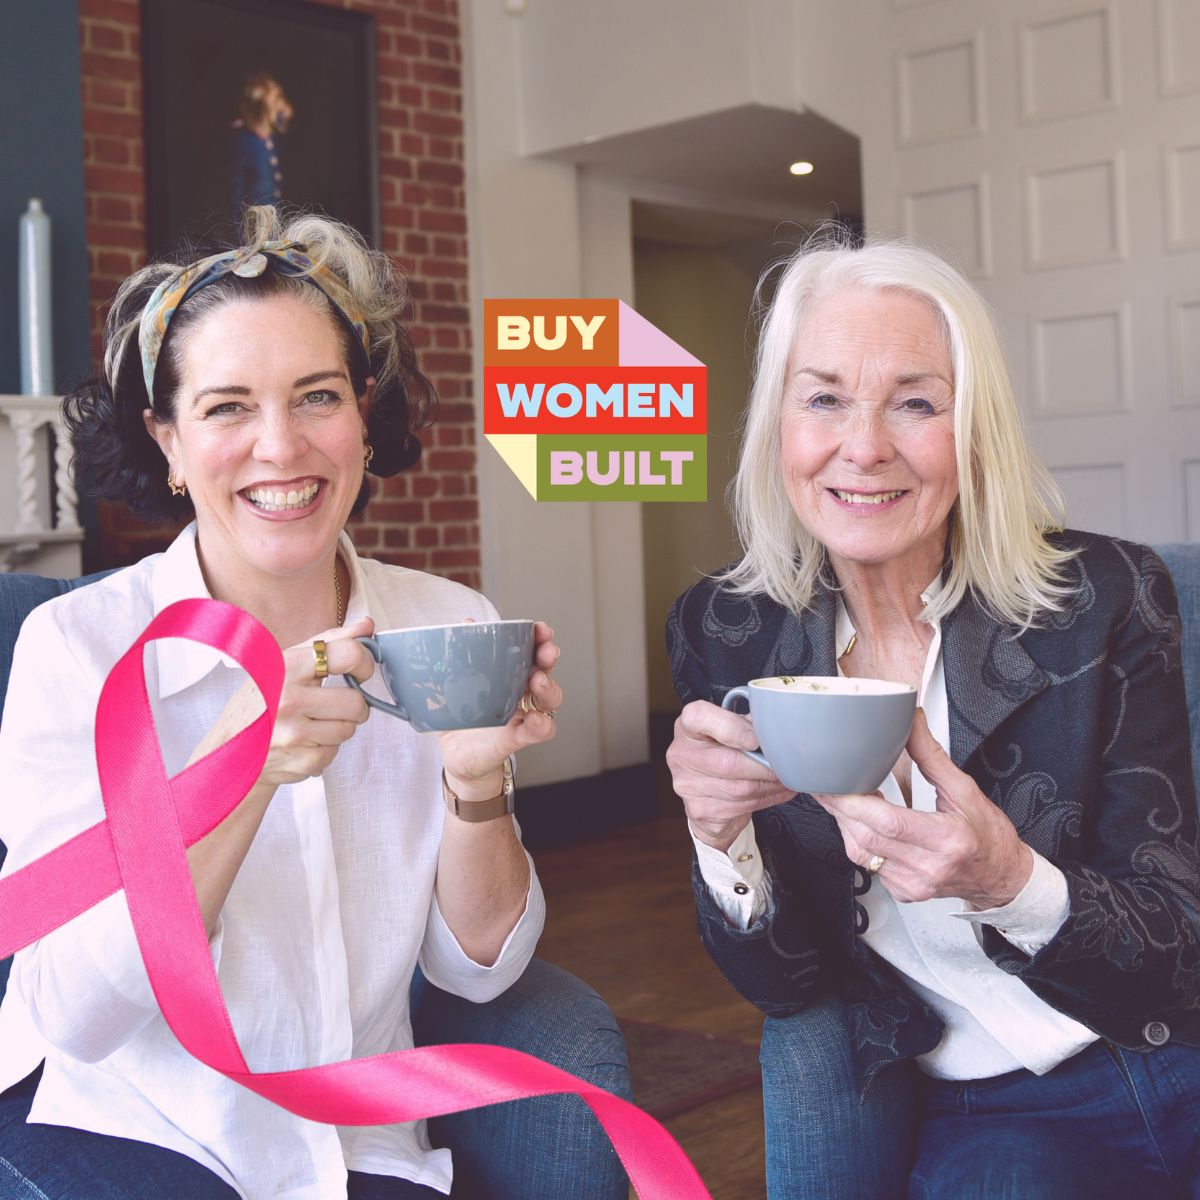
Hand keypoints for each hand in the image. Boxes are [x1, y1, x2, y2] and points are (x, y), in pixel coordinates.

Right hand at [197, 617, 373, 789]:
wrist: (229, 748)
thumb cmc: (262, 700)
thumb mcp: (287, 662)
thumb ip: (329, 641)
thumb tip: (367, 625)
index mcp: (287, 667)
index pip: (348, 655)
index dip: (364, 663)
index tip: (360, 670)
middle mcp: (288, 700)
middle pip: (356, 701)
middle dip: (354, 704)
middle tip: (337, 702)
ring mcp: (294, 734)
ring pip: (349, 728)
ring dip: (339, 726)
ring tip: (314, 721)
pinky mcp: (301, 761)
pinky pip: (336, 750)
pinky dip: (326, 746)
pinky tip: (305, 741)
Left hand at [438, 620, 561, 800]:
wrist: (456, 757)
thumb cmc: (460, 719)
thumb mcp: (451, 686)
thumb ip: (457, 657)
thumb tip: (464, 625)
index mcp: (509, 677)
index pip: (530, 653)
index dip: (539, 639)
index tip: (540, 629)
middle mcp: (521, 694)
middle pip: (545, 671)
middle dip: (548, 657)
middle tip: (547, 651)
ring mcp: (521, 717)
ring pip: (549, 700)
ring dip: (548, 687)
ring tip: (538, 681)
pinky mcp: (515, 740)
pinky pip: (538, 733)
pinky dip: (541, 725)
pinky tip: (536, 720)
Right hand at [665, 699, 795, 850]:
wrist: (706, 792)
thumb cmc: (722, 751)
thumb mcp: (730, 728)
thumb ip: (747, 723)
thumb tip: (777, 729)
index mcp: (687, 725)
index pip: (701, 717)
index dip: (733, 728)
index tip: (756, 739)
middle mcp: (681, 754)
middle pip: (727, 762)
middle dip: (763, 767)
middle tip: (786, 766)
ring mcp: (687, 785)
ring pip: (739, 789)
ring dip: (769, 785)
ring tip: (786, 779)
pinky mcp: (699, 810)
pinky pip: (740, 807)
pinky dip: (766, 799)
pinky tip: (776, 792)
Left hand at [812, 709, 1032, 907]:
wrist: (1000, 876)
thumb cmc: (988, 836)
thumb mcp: (965, 790)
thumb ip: (931, 756)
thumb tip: (911, 722)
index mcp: (946, 840)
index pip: (888, 823)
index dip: (855, 803)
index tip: (837, 782)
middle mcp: (928, 867)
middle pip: (866, 838)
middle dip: (840, 808)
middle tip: (828, 782)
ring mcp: (913, 884)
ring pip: (860, 853)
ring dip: (845, 823)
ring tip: (844, 798)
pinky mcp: (903, 891)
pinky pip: (867, 864)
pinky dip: (858, 840)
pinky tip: (861, 823)